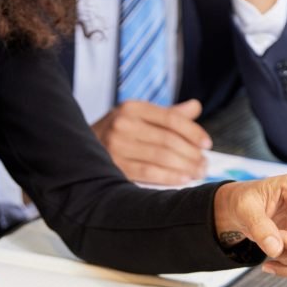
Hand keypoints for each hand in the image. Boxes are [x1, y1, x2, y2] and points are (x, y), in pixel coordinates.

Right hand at [92, 100, 210, 185]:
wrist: (79, 149)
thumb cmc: (118, 134)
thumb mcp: (138, 117)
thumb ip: (167, 114)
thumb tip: (195, 106)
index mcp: (132, 108)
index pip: (171, 119)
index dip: (193, 132)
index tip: (207, 144)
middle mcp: (122, 124)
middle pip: (168, 140)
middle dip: (191, 154)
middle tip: (205, 164)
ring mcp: (116, 146)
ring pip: (161, 157)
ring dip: (185, 167)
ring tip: (198, 173)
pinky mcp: (114, 167)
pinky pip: (149, 173)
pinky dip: (169, 177)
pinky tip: (183, 180)